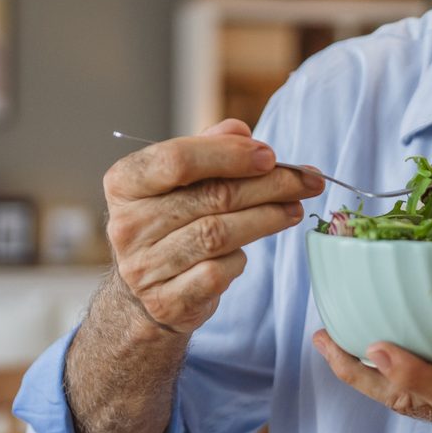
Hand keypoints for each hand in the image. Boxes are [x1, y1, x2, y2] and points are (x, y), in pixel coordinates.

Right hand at [104, 118, 322, 334]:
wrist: (142, 295)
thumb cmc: (168, 224)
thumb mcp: (178, 181)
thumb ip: (207, 149)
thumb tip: (240, 131)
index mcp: (125, 183)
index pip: (177, 160)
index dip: (229, 155)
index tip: (270, 156)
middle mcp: (128, 225)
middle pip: (211, 197)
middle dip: (268, 185)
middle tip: (306, 181)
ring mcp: (144, 267)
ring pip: (219, 235)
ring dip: (267, 218)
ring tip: (294, 208)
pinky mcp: (167, 301)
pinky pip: (218, 273)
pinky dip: (240, 259)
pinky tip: (249, 248)